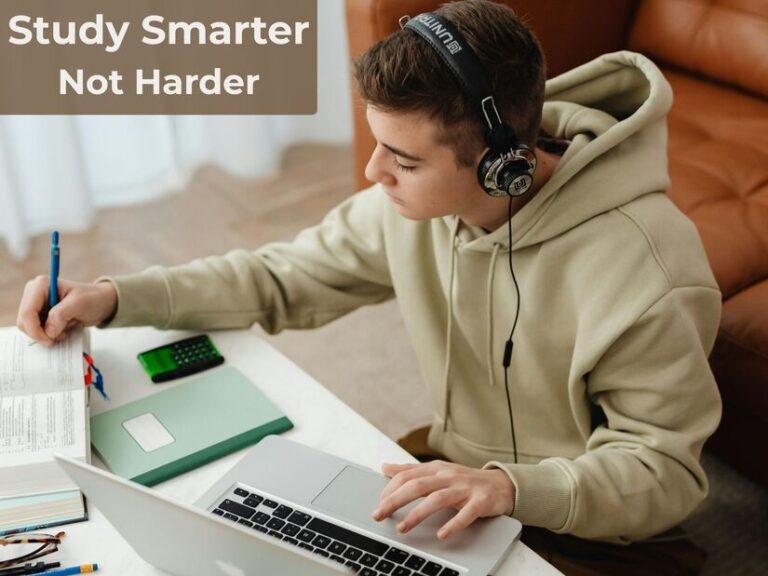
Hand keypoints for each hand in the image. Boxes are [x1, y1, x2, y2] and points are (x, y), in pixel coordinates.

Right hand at [17, 276, 117, 345]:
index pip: (27, 311)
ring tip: (64, 331)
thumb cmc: (93, 298)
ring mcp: (36, 305)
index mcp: (41, 285)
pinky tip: (62, 331)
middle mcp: (34, 294)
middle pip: (24, 322)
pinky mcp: (40, 315)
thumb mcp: (79, 304)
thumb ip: (61, 315)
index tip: (49, 340)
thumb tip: (48, 331)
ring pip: (28, 328)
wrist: (101, 303)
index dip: (34, 329)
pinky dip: (48, 335)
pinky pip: (36, 330)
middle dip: (40, 333)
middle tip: (59, 337)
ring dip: (46, 334)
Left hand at [372, 460, 515, 539]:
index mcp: (436, 469)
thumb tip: (385, 467)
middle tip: (378, 515)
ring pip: (437, 499)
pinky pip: (467, 513)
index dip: (390, 489)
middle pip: (417, 485)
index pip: (407, 475)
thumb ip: (411, 470)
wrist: (500, 484)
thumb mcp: (437, 471)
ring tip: (402, 528)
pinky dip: (454, 524)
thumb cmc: (464, 480)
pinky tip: (443, 535)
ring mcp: (464, 488)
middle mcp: (448, 476)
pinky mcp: (480, 502)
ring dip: (417, 514)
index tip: (378, 504)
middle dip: (395, 500)